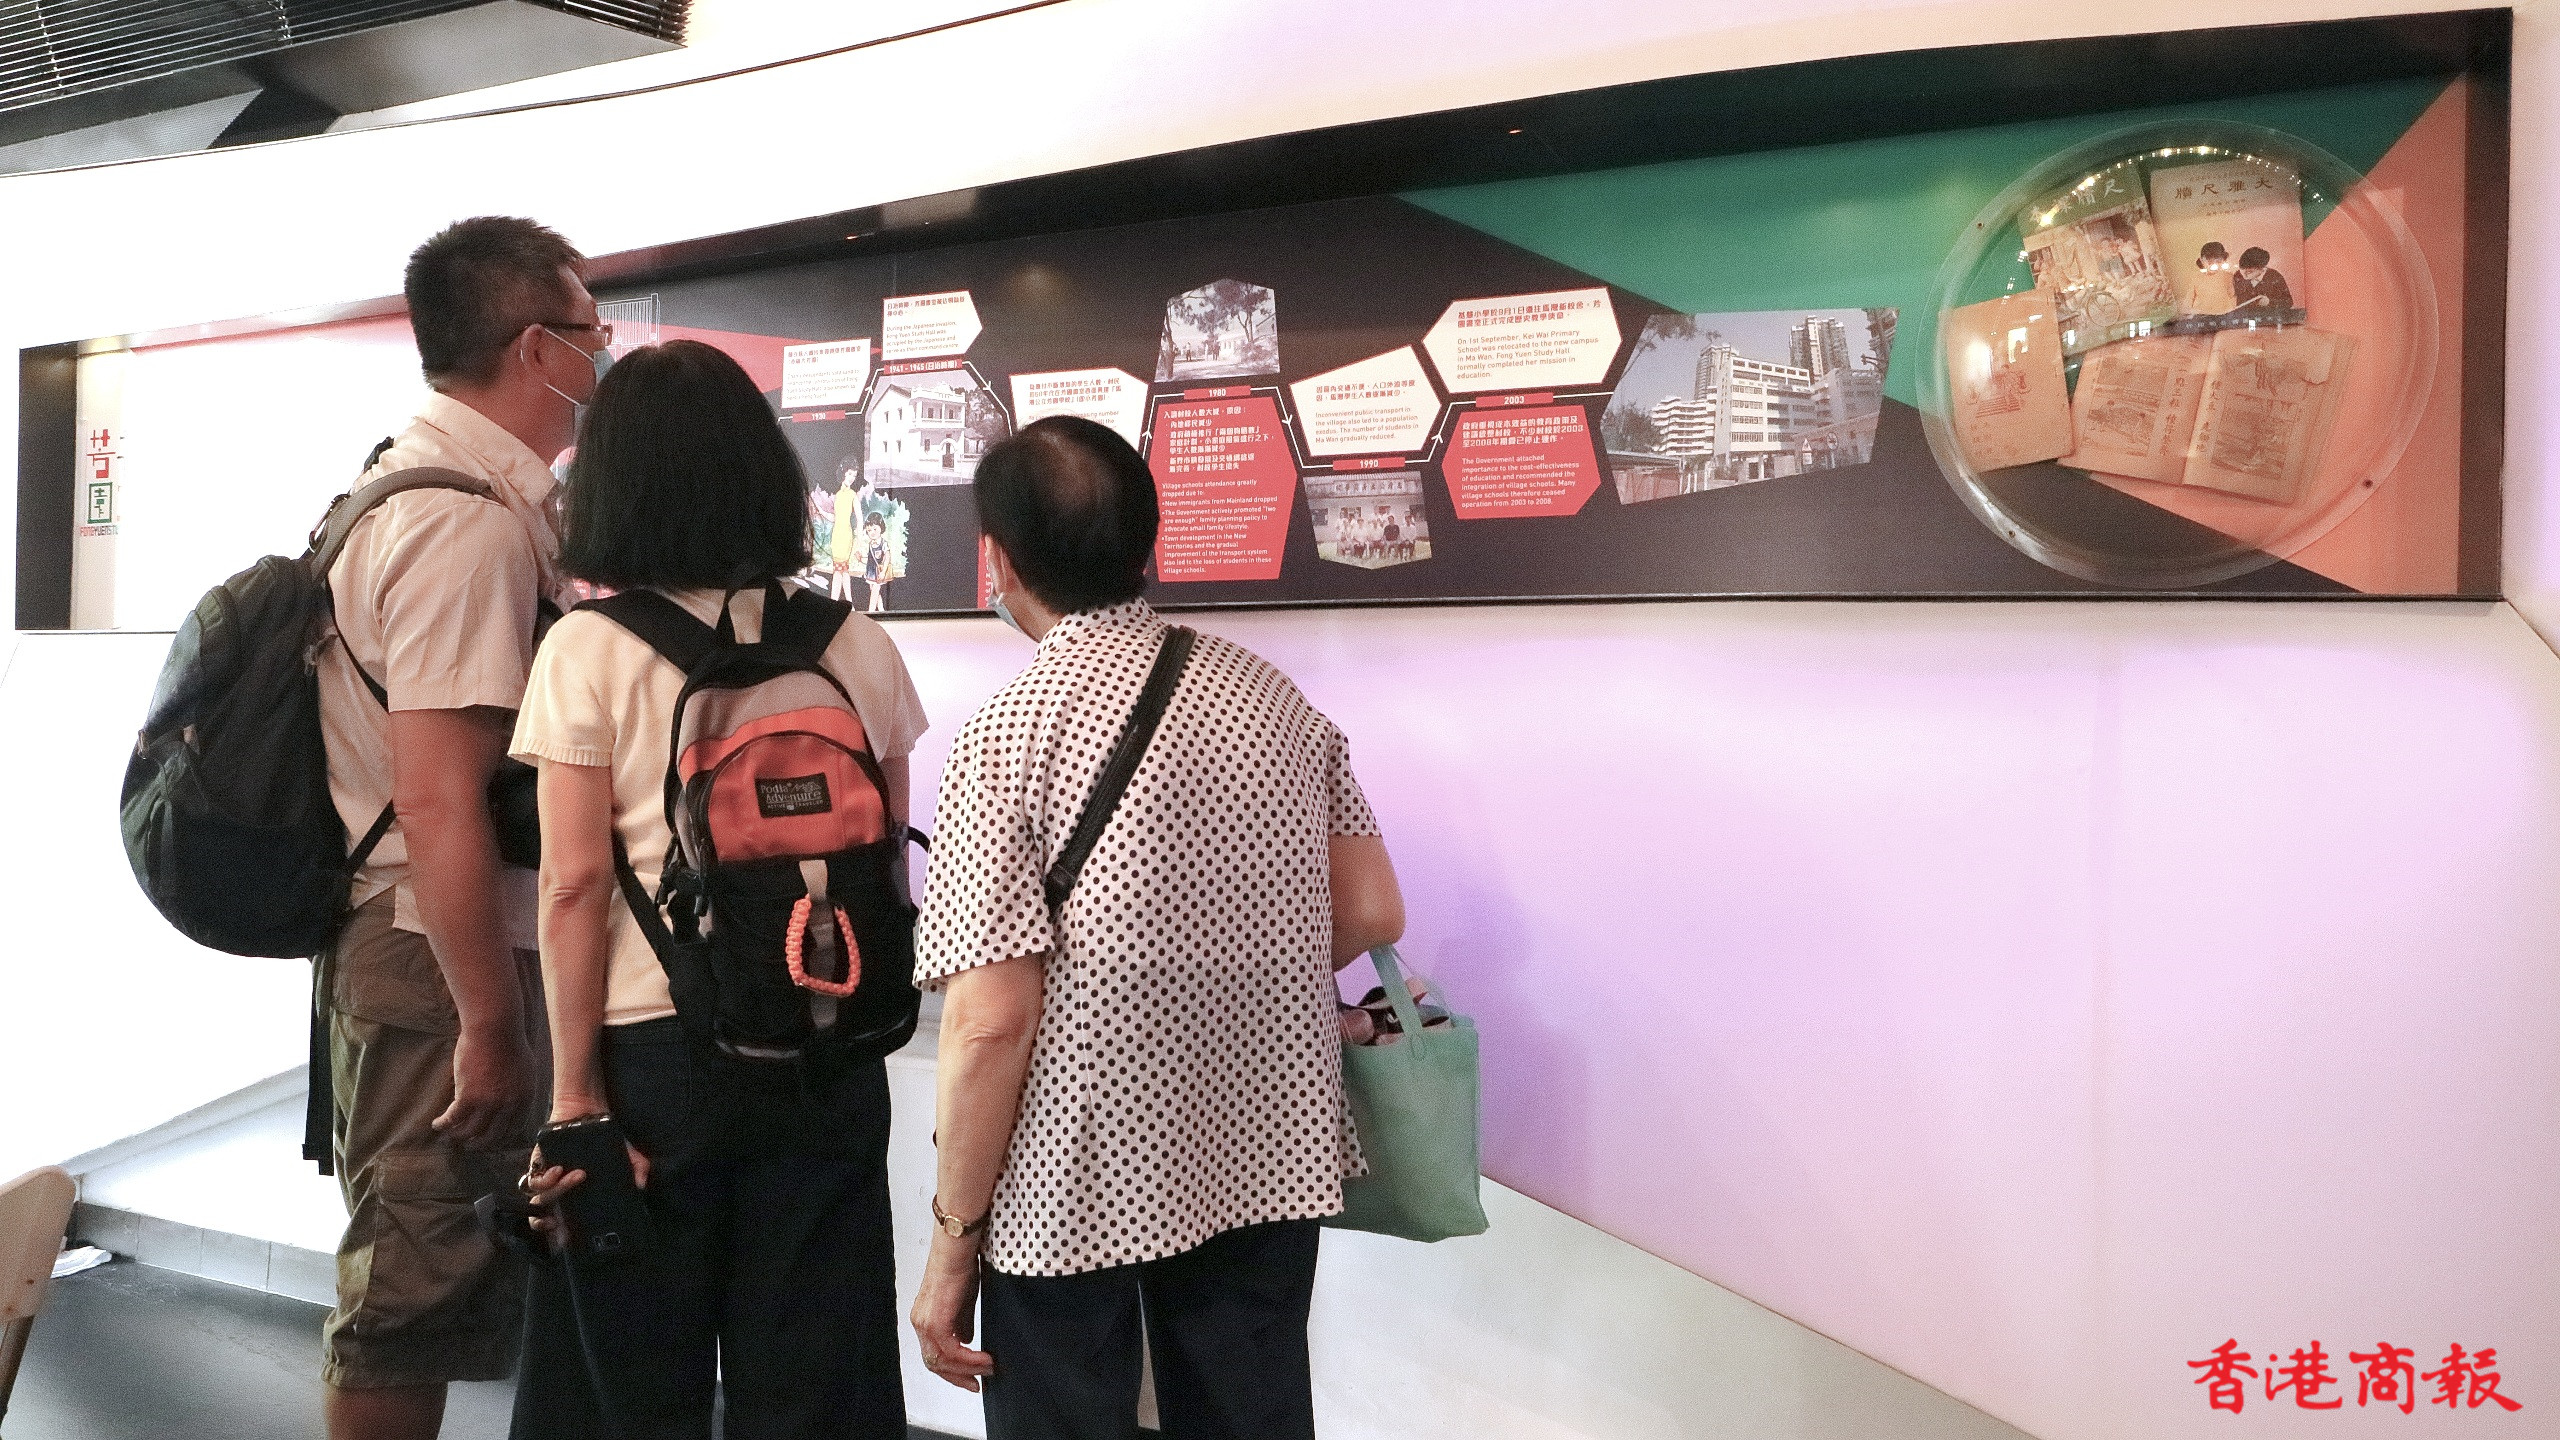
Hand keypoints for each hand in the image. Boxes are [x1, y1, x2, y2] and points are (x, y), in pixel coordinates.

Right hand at [433, 1023, 530, 1145]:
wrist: (495, 1029)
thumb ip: (517, 1089)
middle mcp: (508, 1106)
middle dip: (480, 1144)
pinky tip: (437, 1124)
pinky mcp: (468, 1097)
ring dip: (458, 1136)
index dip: (500, 1137)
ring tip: (451, 1136)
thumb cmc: (508, 1042)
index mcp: (524, 1099)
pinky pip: (453, 1119)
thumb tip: (508, 1101)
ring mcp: (488, 1104)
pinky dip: (444, 1124)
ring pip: (470, 1131)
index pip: (513, 1129)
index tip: (490, 1139)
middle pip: (492, 1135)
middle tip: (470, 1146)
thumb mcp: (524, 1070)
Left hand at [520, 1139, 650, 1254]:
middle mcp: (558, 1191)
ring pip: (540, 1199)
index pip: (562, 1223)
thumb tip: (641, 1185)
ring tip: (578, 1176)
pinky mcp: (537, 1163)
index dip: (558, 1237)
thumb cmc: (605, 1135)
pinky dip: (546, 1179)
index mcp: (575, 1196)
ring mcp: (546, 1178)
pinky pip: (533, 1180)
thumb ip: (636, 1168)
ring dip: (558, 1192)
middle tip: (560, 1223)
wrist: (587, 1109)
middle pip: (542, 1218)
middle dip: (546, 1225)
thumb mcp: (626, 1153)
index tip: (567, 1240)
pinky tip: (560, 1169)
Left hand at [910, 1232, 991, 1390]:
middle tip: (978, 1384)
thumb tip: (966, 1341)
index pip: (934, 1356)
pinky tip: (985, 1359)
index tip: (973, 1378)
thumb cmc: (961, 1267)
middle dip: (959, 1377)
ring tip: (988, 1369)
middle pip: (935, 1364)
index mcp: (924, 1319)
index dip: (953, 1371)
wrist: (957, 1249)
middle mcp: (920, 1323)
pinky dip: (969, 1359)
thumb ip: (961, 1323)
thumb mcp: (963, 1301)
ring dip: (967, 1369)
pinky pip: (951, 1351)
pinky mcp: (936, 1321)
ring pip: (942, 1361)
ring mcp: (925, 1323)